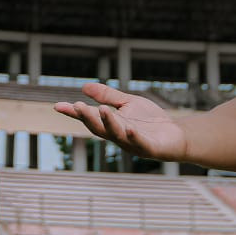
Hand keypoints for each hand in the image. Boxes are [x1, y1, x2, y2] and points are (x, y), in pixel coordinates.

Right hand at [54, 82, 185, 160]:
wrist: (176, 136)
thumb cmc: (150, 121)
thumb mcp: (127, 104)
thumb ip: (108, 96)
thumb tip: (84, 86)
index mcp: (111, 124)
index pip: (89, 118)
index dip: (74, 113)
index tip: (58, 106)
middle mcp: (118, 135)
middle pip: (99, 127)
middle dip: (88, 117)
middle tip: (77, 106)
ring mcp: (132, 143)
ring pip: (117, 134)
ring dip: (109, 123)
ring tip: (101, 109)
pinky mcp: (149, 148)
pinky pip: (139, 143)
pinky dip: (133, 137)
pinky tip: (129, 129)